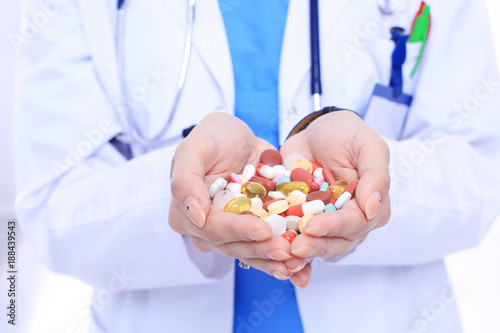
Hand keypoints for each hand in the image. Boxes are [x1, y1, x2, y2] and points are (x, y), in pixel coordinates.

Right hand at [169, 113, 292, 278]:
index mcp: (187, 214)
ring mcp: (233, 231)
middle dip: (261, 250)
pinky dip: (286, 255)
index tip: (262, 230)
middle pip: (234, 246)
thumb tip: (195, 215)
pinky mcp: (254, 229)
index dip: (237, 231)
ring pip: (253, 252)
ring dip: (275, 260)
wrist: (237, 136)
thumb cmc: (211, 137)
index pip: (212, 228)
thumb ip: (185, 180)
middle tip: (287, 250)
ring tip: (297, 264)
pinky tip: (303, 263)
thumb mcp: (194, 148)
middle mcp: (208, 228)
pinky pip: (268, 245)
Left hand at [280, 111, 390, 286]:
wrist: (314, 130)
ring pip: (317, 246)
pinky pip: (297, 240)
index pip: (356, 223)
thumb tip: (373, 208)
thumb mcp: (367, 145)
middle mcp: (350, 219)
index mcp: (371, 205)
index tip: (313, 227)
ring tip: (284, 256)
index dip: (335, 227)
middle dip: (317, 246)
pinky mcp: (302, 221)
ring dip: (302, 255)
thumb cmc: (345, 133)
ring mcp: (325, 222)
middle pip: (337, 242)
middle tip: (295, 247)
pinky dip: (287, 252)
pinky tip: (277, 261)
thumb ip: (375, 175)